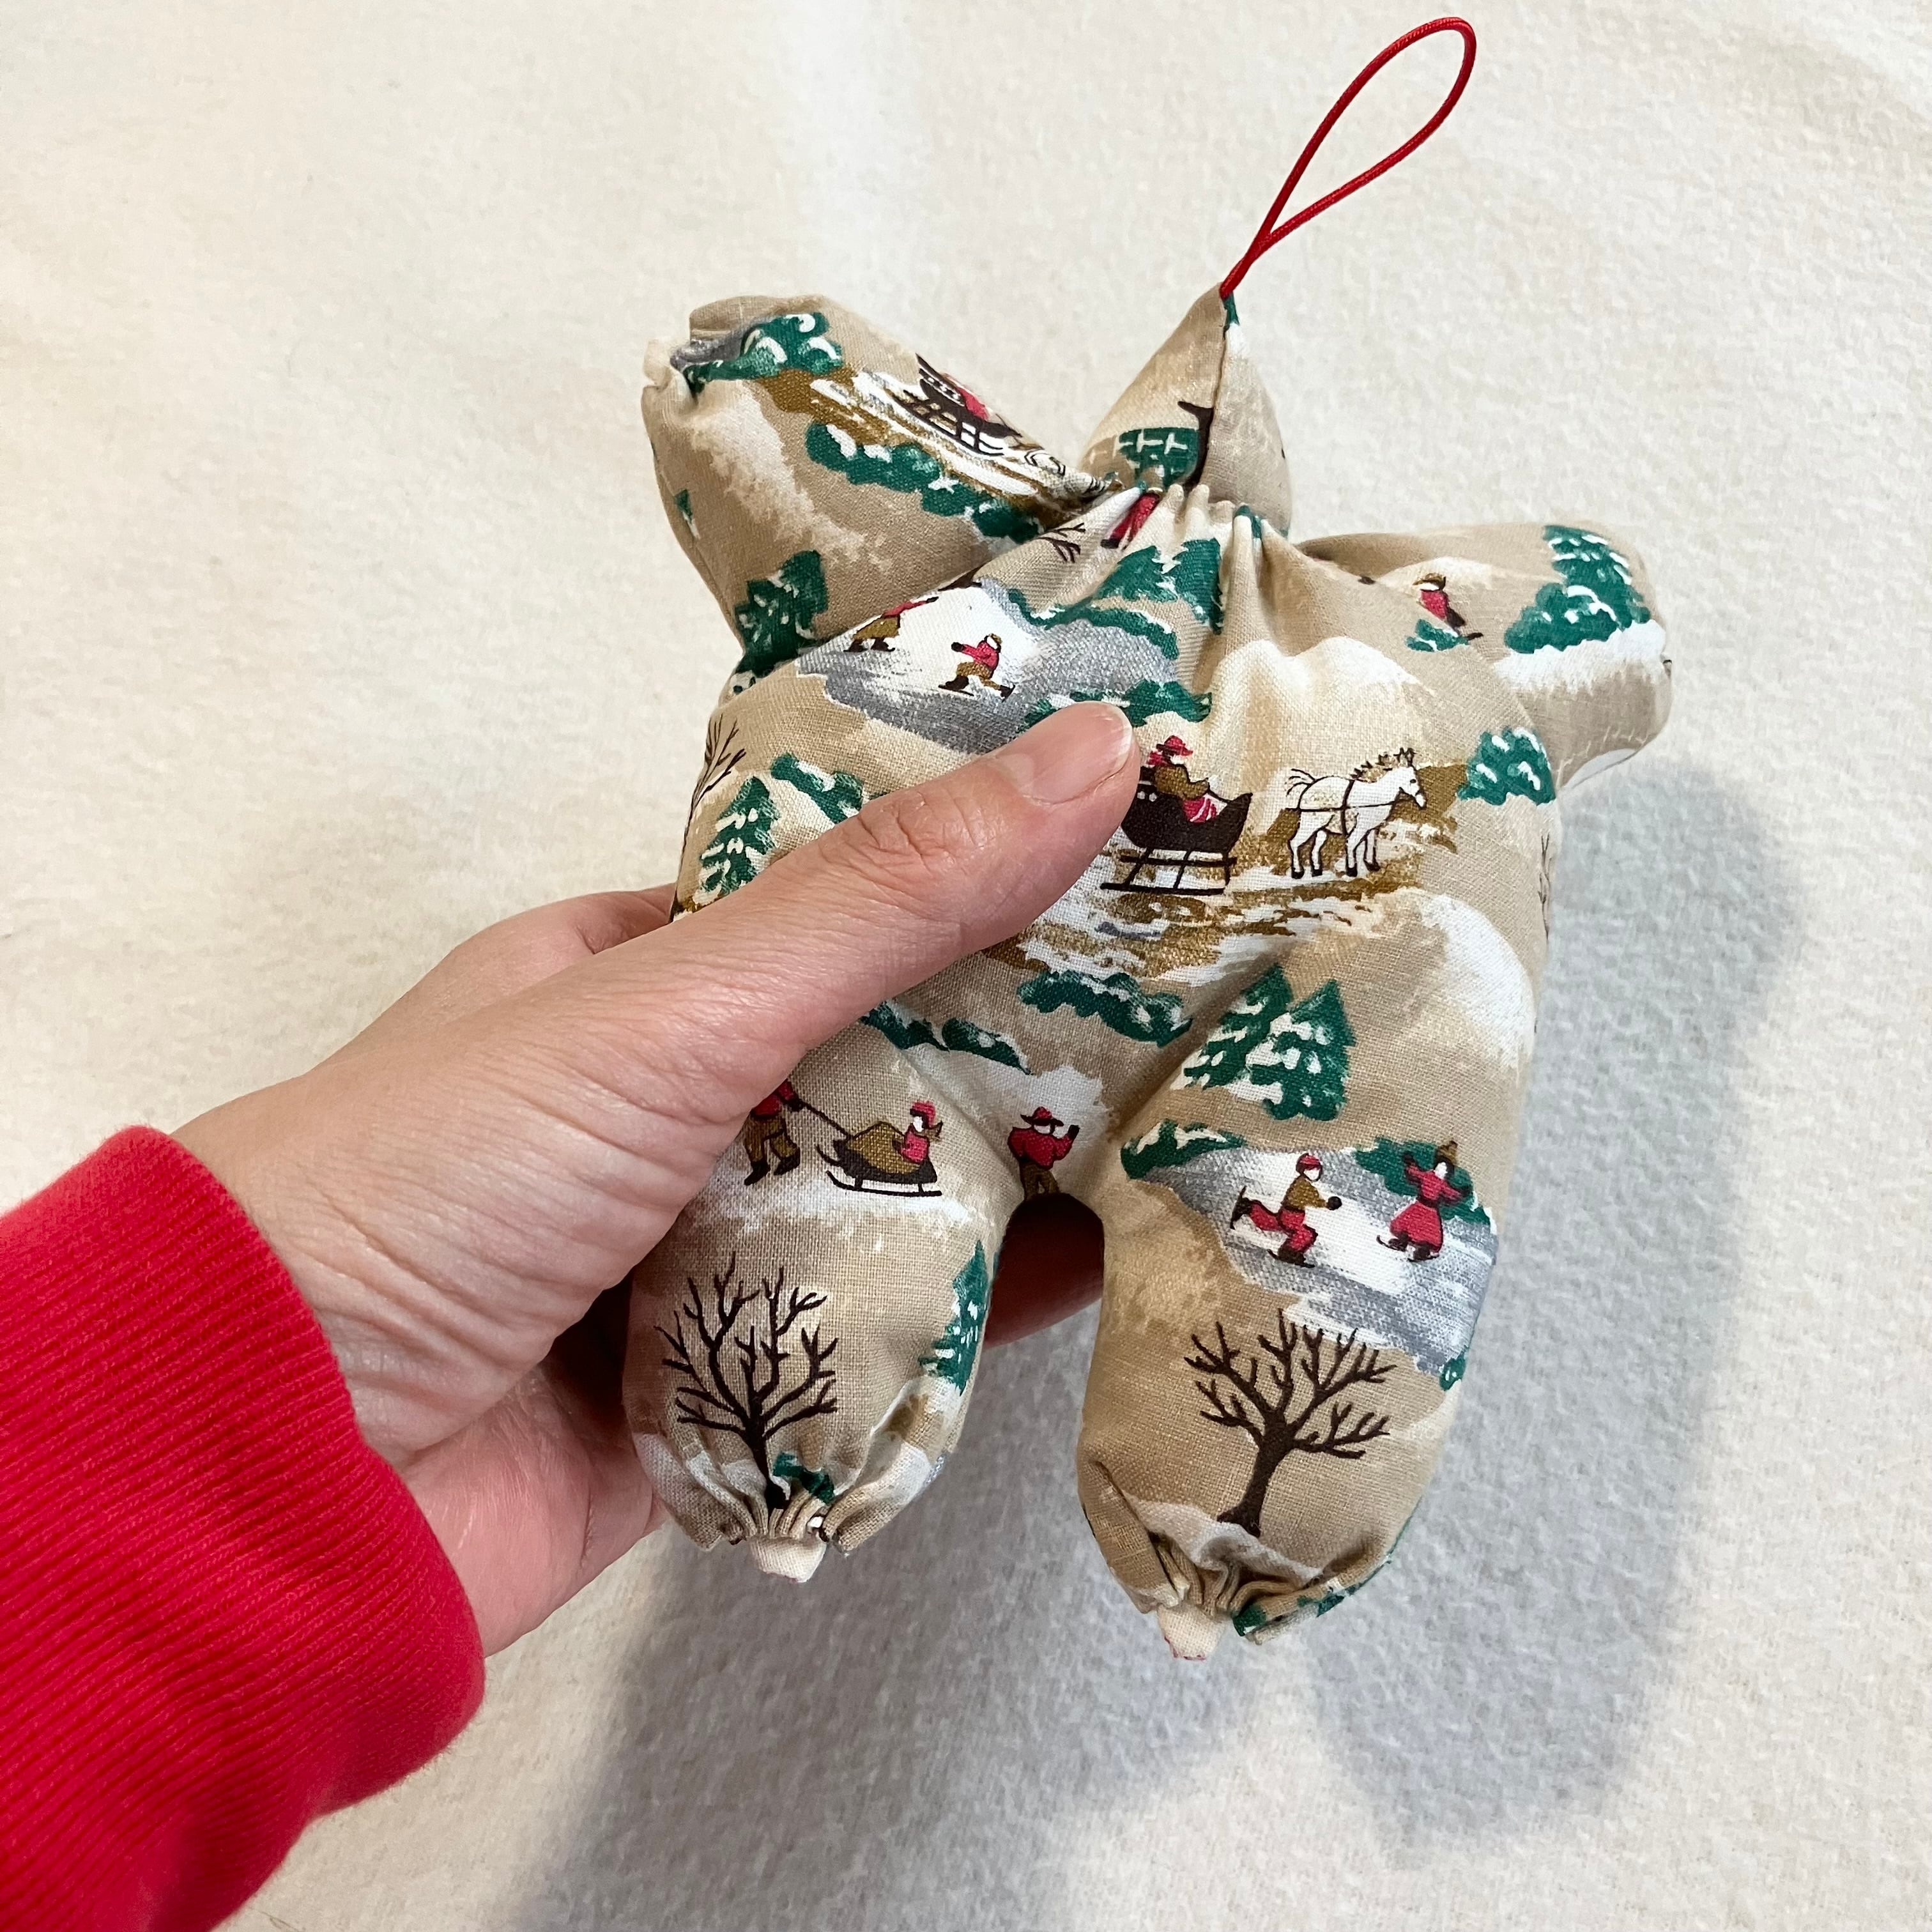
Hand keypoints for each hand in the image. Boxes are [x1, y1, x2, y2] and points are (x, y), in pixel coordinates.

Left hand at [176, 704, 1136, 1652]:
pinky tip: (1133, 1263)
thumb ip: (884, 900)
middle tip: (1223, 975)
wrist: (278, 1473)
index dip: (983, 866)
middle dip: (1036, 1027)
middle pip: (892, 1047)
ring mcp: (706, 1244)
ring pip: (904, 1192)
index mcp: (633, 974)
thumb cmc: (445, 1178)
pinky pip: (889, 1331)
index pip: (842, 898)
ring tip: (1220, 1106)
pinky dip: (993, 1306)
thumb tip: (1089, 752)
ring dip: (1035, 1167)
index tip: (1134, 840)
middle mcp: (676, 1102)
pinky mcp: (737, 1382)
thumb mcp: (674, 1005)